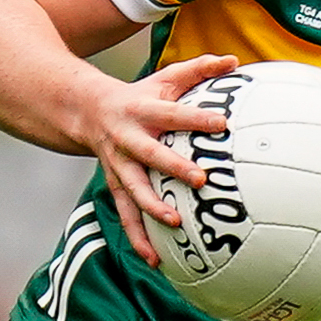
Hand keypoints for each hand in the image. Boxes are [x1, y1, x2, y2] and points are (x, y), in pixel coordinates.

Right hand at [82, 53, 239, 265]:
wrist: (87, 112)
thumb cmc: (140, 96)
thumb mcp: (165, 78)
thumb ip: (199, 69)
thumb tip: (234, 61)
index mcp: (143, 112)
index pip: (173, 114)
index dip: (196, 118)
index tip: (222, 124)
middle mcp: (128, 140)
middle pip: (151, 155)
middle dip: (173, 168)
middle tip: (200, 180)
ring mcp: (119, 166)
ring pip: (133, 190)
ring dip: (152, 209)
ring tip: (175, 224)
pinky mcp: (116, 186)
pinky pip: (126, 216)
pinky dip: (138, 238)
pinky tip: (155, 260)